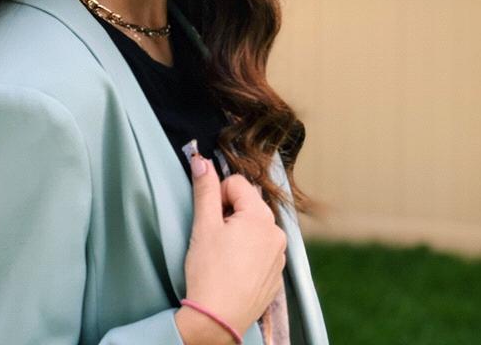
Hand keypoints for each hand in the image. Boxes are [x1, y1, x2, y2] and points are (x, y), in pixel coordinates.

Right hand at [175, 154, 286, 342]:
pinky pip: (261, 249)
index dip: (218, 195)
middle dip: (229, 212)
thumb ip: (205, 188)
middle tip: (214, 235)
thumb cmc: (209, 272)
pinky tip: (232, 267)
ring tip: (222, 253)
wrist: (217, 321)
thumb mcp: (204, 225)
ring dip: (238, 231)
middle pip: (248, 204)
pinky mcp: (276, 274)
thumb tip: (201, 160)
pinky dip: (246, 251)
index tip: (210, 217)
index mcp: (260, 217)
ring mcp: (279, 255)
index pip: (237, 183)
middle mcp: (276, 233)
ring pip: (254, 226)